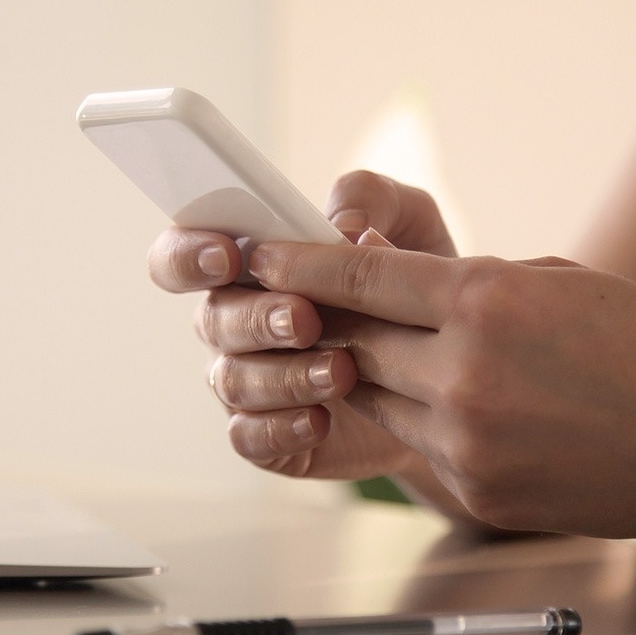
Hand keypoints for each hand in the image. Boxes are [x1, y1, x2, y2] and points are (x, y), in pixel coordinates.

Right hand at [146, 171, 458, 480]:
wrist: (453, 369)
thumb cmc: (414, 284)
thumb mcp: (410, 224)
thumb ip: (372, 198)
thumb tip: (341, 225)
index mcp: (248, 265)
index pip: (182, 254)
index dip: (188, 255)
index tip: (228, 256)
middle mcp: (236, 322)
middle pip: (212, 319)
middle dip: (257, 318)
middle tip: (306, 318)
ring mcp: (249, 382)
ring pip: (233, 380)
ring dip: (283, 375)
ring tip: (341, 371)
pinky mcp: (269, 436)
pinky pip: (249, 436)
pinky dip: (282, 428)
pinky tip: (321, 419)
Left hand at [243, 238, 635, 538]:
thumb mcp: (559, 281)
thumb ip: (473, 283)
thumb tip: (403, 282)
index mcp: (485, 303)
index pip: (358, 278)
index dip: (298, 265)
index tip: (261, 257)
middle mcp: (465, 373)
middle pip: (353, 345)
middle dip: (333, 326)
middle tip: (321, 310)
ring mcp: (468, 441)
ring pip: (379, 401)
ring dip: (381, 378)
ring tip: (420, 361)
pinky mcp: (478, 491)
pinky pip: (421, 448)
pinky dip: (429, 424)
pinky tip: (476, 410)